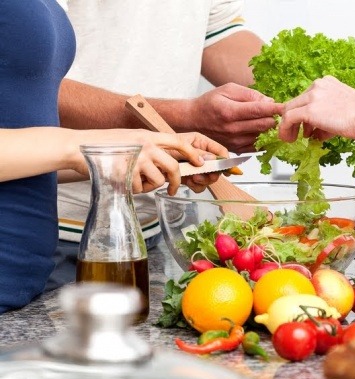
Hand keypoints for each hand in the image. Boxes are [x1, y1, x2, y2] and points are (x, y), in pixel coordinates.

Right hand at [84, 129, 227, 194]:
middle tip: (173, 189)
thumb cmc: (104, 146)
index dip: (192, 153)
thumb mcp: (131, 140)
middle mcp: (146, 145)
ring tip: (136, 181)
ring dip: (150, 186)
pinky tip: (123, 181)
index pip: (178, 142)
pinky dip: (134, 190)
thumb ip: (148, 148)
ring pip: (158, 181)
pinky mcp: (128, 172)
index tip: (200, 163)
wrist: (78, 146)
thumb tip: (165, 165)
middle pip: (173, 167)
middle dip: (176, 182)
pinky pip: (141, 189)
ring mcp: (138, 159)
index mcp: (148, 136)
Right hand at [188, 83, 282, 152]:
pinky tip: (259, 129)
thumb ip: (250, 94)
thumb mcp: (228, 89)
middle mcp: (232, 129)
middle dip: (274, 117)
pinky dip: (262, 137)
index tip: (285, 106)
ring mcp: (235, 141)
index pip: (259, 110)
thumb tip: (269, 102)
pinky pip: (258, 145)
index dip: (275, 108)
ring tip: (266, 119)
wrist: (194, 120)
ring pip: (263, 135)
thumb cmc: (211, 103)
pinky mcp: (237, 149)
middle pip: (264, 125)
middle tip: (278, 112)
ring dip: (268, 128)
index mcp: (230, 112)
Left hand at [279, 76, 354, 142]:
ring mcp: (312, 96)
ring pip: (289, 110)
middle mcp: (317, 86)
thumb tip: (316, 132)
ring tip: (293, 138)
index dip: (303, 114)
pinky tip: (289, 139)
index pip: (306, 98)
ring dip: (289, 127)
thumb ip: (326, 118)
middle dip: (295, 121)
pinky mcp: (309, 109)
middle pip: (295, 103)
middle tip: (299, 134)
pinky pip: (288, 119)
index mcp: (326, 83)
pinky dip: (285, 130)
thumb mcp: (341, 111)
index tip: (304, 126)